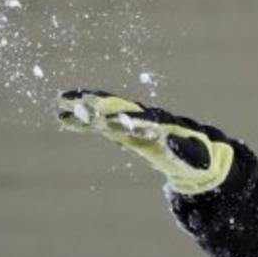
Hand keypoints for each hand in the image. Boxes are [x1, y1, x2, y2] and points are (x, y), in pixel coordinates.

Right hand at [55, 89, 235, 195]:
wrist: (196, 154)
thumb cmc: (197, 158)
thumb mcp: (194, 157)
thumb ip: (183, 149)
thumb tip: (172, 140)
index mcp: (160, 123)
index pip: (140, 117)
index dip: (124, 116)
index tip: (106, 115)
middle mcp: (144, 118)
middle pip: (118, 106)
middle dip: (97, 103)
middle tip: (74, 98)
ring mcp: (133, 122)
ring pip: (106, 111)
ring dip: (85, 107)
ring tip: (61, 103)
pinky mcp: (125, 130)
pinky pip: (101, 123)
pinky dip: (84, 121)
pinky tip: (65, 118)